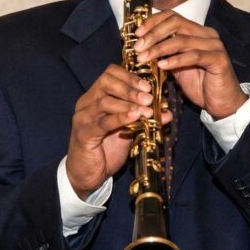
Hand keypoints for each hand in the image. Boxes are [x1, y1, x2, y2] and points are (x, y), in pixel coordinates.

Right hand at [66, 64, 171, 199]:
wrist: (88, 175)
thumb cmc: (107, 150)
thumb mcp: (129, 131)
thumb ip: (143, 119)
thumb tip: (167, 112)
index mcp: (96, 96)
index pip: (110, 74)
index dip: (130, 76)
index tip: (149, 85)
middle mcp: (86, 103)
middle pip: (106, 82)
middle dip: (130, 87)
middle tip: (149, 97)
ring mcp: (83, 118)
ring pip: (105, 101)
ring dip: (128, 103)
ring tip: (146, 110)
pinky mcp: (83, 134)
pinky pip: (102, 122)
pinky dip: (120, 117)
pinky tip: (135, 117)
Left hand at [133, 11, 247, 119]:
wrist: (222, 104)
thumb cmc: (199, 85)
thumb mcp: (176, 67)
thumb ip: (164, 54)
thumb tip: (141, 46)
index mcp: (197, 32)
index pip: (172, 16)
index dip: (153, 22)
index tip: (137, 34)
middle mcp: (207, 34)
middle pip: (176, 23)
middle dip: (153, 34)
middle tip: (138, 47)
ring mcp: (215, 46)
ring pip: (182, 39)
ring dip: (159, 48)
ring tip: (144, 57)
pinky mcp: (219, 59)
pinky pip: (194, 56)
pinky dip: (175, 60)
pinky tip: (162, 65)